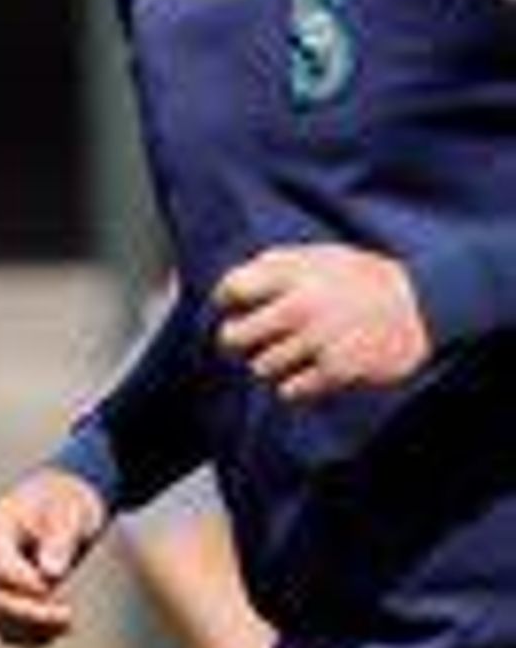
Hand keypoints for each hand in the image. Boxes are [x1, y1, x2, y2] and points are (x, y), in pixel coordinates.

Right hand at [0, 467, 110, 647]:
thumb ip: (59, 540)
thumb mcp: (68, 513)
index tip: (58, 583)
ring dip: (34, 629)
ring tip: (67, 623)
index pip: (0, 570)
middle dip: (33, 613)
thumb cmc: (63, 504)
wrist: (59, 507)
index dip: (29, 585)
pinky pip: (6, 629)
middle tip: (69, 615)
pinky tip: (56, 629)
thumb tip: (50, 573)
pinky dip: (31, 636)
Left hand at [214, 244, 430, 402]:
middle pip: (232, 337)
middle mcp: (302, 306)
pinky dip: (296, 385)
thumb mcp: (318, 256)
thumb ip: (271, 266)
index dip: (229, 301)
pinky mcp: (338, 369)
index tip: (239, 306)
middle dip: (238, 340)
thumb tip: (225, 291)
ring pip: (260, 368)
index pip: (230, 290)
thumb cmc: (362, 280)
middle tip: (254, 339)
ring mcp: (319, 340)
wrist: (422, 305)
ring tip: (296, 351)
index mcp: (294, 274)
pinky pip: (289, 391)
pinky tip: (312, 369)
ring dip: (273, 364)